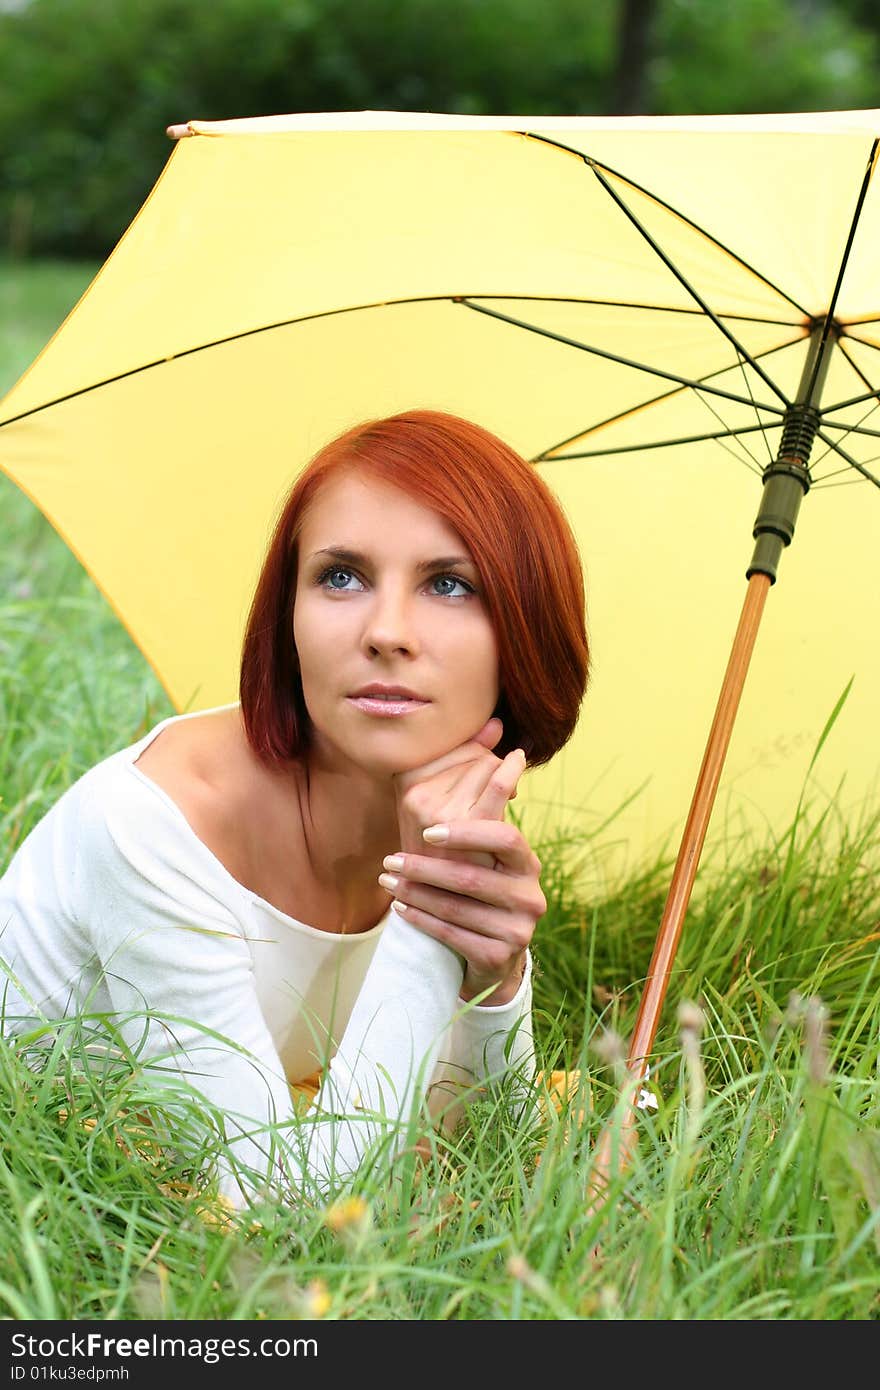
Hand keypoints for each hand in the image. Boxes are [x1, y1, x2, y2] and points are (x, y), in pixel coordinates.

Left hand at [386, 721, 545, 1002]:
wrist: (494, 953)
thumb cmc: (482, 885)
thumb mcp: (484, 848)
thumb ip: (483, 795)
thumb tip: (491, 725)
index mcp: (526, 862)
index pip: (504, 839)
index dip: (469, 831)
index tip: (429, 828)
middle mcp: (530, 894)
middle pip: (475, 877)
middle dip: (428, 867)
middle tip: (391, 858)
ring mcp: (518, 929)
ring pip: (458, 909)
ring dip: (416, 892)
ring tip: (387, 879)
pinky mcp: (499, 956)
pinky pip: (453, 936)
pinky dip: (422, 921)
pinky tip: (399, 908)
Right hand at [392, 716, 519, 860]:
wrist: (439, 898)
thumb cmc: (445, 845)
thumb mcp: (444, 798)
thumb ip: (466, 757)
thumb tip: (496, 723)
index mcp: (403, 781)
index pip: (450, 744)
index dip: (472, 752)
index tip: (479, 768)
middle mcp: (416, 795)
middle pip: (472, 755)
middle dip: (489, 765)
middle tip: (493, 792)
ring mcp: (438, 811)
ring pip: (487, 766)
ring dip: (500, 775)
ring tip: (503, 798)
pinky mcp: (465, 827)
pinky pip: (497, 783)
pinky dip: (512, 768)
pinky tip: (519, 761)